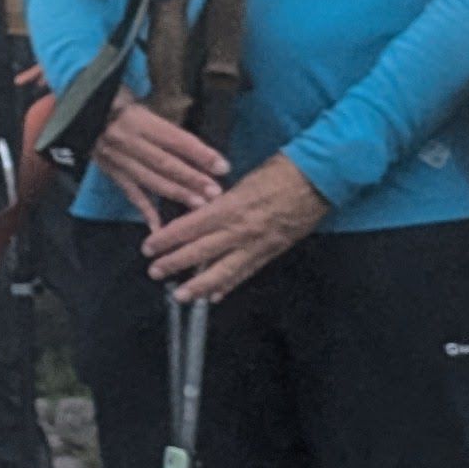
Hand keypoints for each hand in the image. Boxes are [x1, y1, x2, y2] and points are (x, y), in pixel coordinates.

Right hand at [89, 98, 229, 221]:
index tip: (223, 167)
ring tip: (199, 206)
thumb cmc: (120, 102)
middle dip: (191, 179)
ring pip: (150, 180)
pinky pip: (131, 194)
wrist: (82, 110)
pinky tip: (160, 227)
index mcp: (139, 120)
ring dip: (176, 194)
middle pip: (164, 163)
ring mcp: (118, 159)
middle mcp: (127, 141)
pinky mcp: (111, 173)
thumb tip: (201, 150)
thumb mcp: (144, 105)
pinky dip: (146, 211)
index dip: (199, 153)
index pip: (174, 139)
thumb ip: (168, 127)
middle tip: (215, 193)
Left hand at [143, 152, 327, 304]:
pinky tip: (215, 295)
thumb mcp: (242, 181)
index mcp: (229, 207)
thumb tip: (201, 213)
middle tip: (155, 272)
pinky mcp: (272, 252)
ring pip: (222, 271)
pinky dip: (229, 285)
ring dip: (199, 285)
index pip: (189, 227)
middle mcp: (240, 230)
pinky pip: (246, 273)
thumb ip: (221, 201)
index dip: (167, 239)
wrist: (318, 180)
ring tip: (181, 295)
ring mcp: (257, 245)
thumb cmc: (280, 172)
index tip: (149, 247)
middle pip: (200, 252)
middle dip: (174, 264)